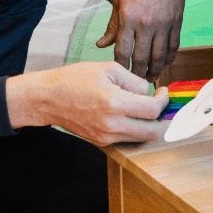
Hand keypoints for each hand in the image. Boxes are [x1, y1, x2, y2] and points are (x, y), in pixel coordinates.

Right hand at [7, 61, 170, 145]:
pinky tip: (130, 115)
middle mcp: (112, 125)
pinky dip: (135, 130)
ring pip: (141, 138)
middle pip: (153, 132)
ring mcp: (106, 137)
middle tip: (159, 103)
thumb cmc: (76, 79)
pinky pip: (127, 140)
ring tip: (144, 108)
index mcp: (115, 103)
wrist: (48, 98)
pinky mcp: (101, 142)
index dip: (164, 100)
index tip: (163, 91)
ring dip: (149, 125)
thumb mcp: (109, 69)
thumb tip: (150, 93)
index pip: (153, 110)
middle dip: (161, 117)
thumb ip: (135, 81)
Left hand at [96, 0, 188, 81]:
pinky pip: (174, 46)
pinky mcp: (176, 23)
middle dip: (138, 73)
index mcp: (128, 18)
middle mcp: (146, 24)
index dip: (121, 66)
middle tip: (135, 83)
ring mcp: (163, 24)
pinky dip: (169, 58)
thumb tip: (101, 44)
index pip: (122, 51)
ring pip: (159, 56)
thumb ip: (112, 25)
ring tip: (150, 78)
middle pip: (142, 58)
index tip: (119, 74)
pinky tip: (164, 64)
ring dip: (155, 70)